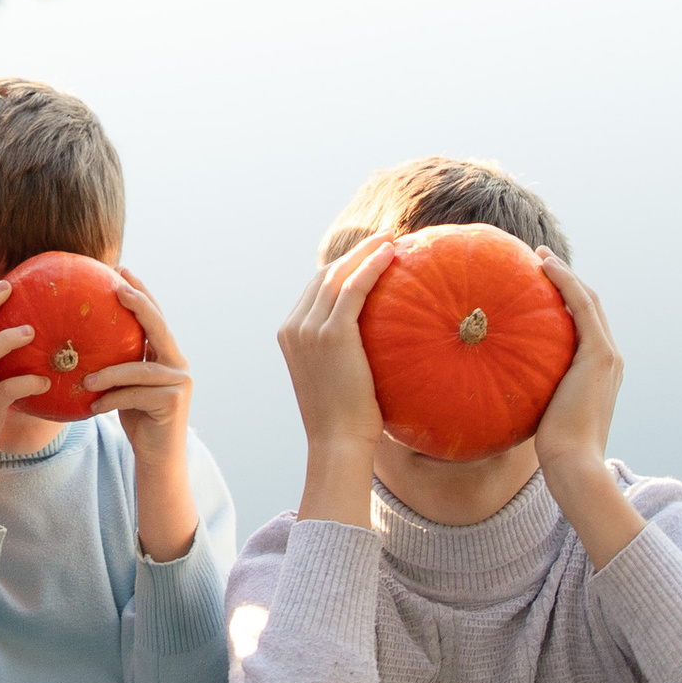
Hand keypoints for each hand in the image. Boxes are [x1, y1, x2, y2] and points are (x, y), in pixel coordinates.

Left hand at [86, 272, 196, 560]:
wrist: (157, 460)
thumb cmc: (135, 421)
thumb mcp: (122, 388)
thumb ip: (113, 365)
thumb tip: (72, 342)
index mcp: (165, 356)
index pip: (154, 317)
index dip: (141, 291)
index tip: (121, 269)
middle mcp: (177, 364)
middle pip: (159, 327)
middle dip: (139, 304)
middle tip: (116, 288)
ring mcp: (179, 383)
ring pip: (140, 369)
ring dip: (110, 372)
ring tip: (85, 377)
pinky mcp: (173, 403)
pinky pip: (135, 395)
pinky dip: (111, 400)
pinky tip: (92, 407)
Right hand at [279, 236, 396, 522]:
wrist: (338, 442)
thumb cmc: (345, 419)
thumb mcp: (333, 377)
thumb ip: (341, 352)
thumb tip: (373, 342)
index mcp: (289, 334)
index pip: (315, 289)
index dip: (342, 267)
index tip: (367, 257)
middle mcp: (294, 327)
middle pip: (325, 275)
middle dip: (353, 253)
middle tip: (383, 240)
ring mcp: (309, 329)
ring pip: (338, 275)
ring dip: (366, 252)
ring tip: (391, 240)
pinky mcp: (333, 333)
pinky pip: (354, 287)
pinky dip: (372, 266)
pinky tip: (392, 255)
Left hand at [533, 257, 640, 567]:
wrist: (575, 466)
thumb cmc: (554, 453)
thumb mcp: (541, 415)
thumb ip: (529, 396)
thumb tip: (496, 391)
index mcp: (600, 374)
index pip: (586, 327)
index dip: (567, 303)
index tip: (542, 288)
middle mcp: (609, 359)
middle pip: (590, 306)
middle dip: (567, 281)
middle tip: (540, 262)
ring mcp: (606, 355)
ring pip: (587, 299)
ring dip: (564, 273)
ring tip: (540, 256)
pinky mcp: (598, 354)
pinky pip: (580, 303)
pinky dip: (564, 280)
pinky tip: (542, 266)